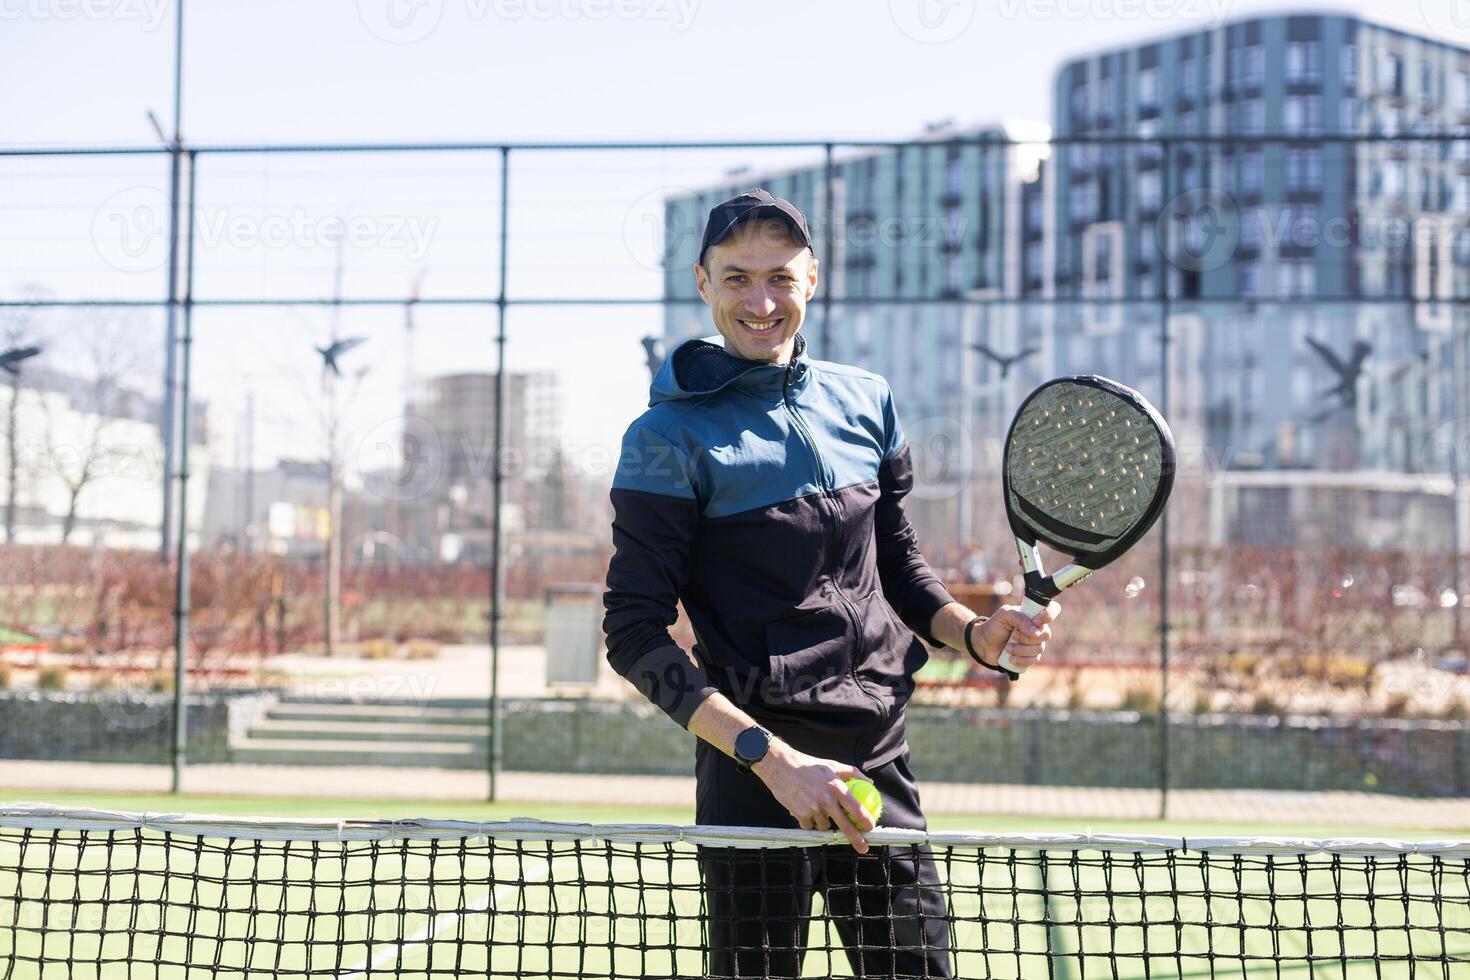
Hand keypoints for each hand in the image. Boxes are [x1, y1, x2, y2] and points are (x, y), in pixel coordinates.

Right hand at [750, 741, 874, 852]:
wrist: (781, 766)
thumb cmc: (808, 765)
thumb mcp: (831, 765)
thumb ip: (852, 773)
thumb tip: (870, 782)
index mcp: (836, 787)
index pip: (856, 807)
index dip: (865, 820)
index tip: (871, 828)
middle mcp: (826, 800)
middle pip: (845, 826)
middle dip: (856, 839)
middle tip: (863, 847)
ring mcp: (812, 808)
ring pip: (824, 826)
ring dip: (823, 821)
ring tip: (816, 807)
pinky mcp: (800, 814)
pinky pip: (809, 825)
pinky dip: (809, 821)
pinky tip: (804, 808)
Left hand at [975, 601, 1060, 671]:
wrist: (983, 644)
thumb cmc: (995, 626)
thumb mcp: (1004, 615)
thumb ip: (1020, 618)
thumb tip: (1035, 631)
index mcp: (1033, 614)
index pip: (1053, 609)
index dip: (1049, 615)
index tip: (1036, 621)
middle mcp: (1037, 628)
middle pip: (1045, 634)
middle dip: (1027, 637)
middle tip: (1013, 635)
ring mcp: (1035, 643)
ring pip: (1039, 649)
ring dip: (1021, 649)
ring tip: (1007, 647)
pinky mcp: (1030, 657)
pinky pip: (1034, 660)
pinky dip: (1021, 660)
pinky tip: (1011, 658)